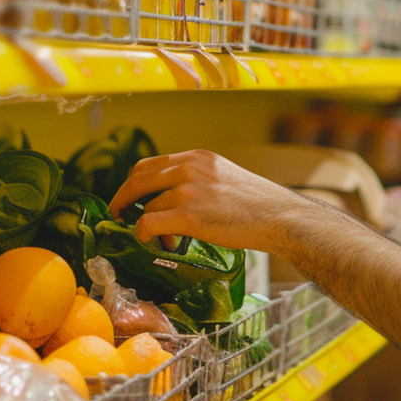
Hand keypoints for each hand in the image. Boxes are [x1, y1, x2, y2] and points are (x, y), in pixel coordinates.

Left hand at [108, 150, 298, 250]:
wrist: (279, 216)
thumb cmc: (257, 203)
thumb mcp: (224, 176)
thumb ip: (197, 178)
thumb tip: (168, 195)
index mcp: (197, 157)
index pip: (149, 165)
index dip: (133, 183)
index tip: (129, 198)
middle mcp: (189, 168)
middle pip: (137, 180)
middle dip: (123, 200)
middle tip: (120, 215)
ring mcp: (188, 191)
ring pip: (146, 208)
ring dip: (147, 226)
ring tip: (165, 239)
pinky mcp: (189, 216)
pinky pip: (148, 225)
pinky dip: (145, 236)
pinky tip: (156, 243)